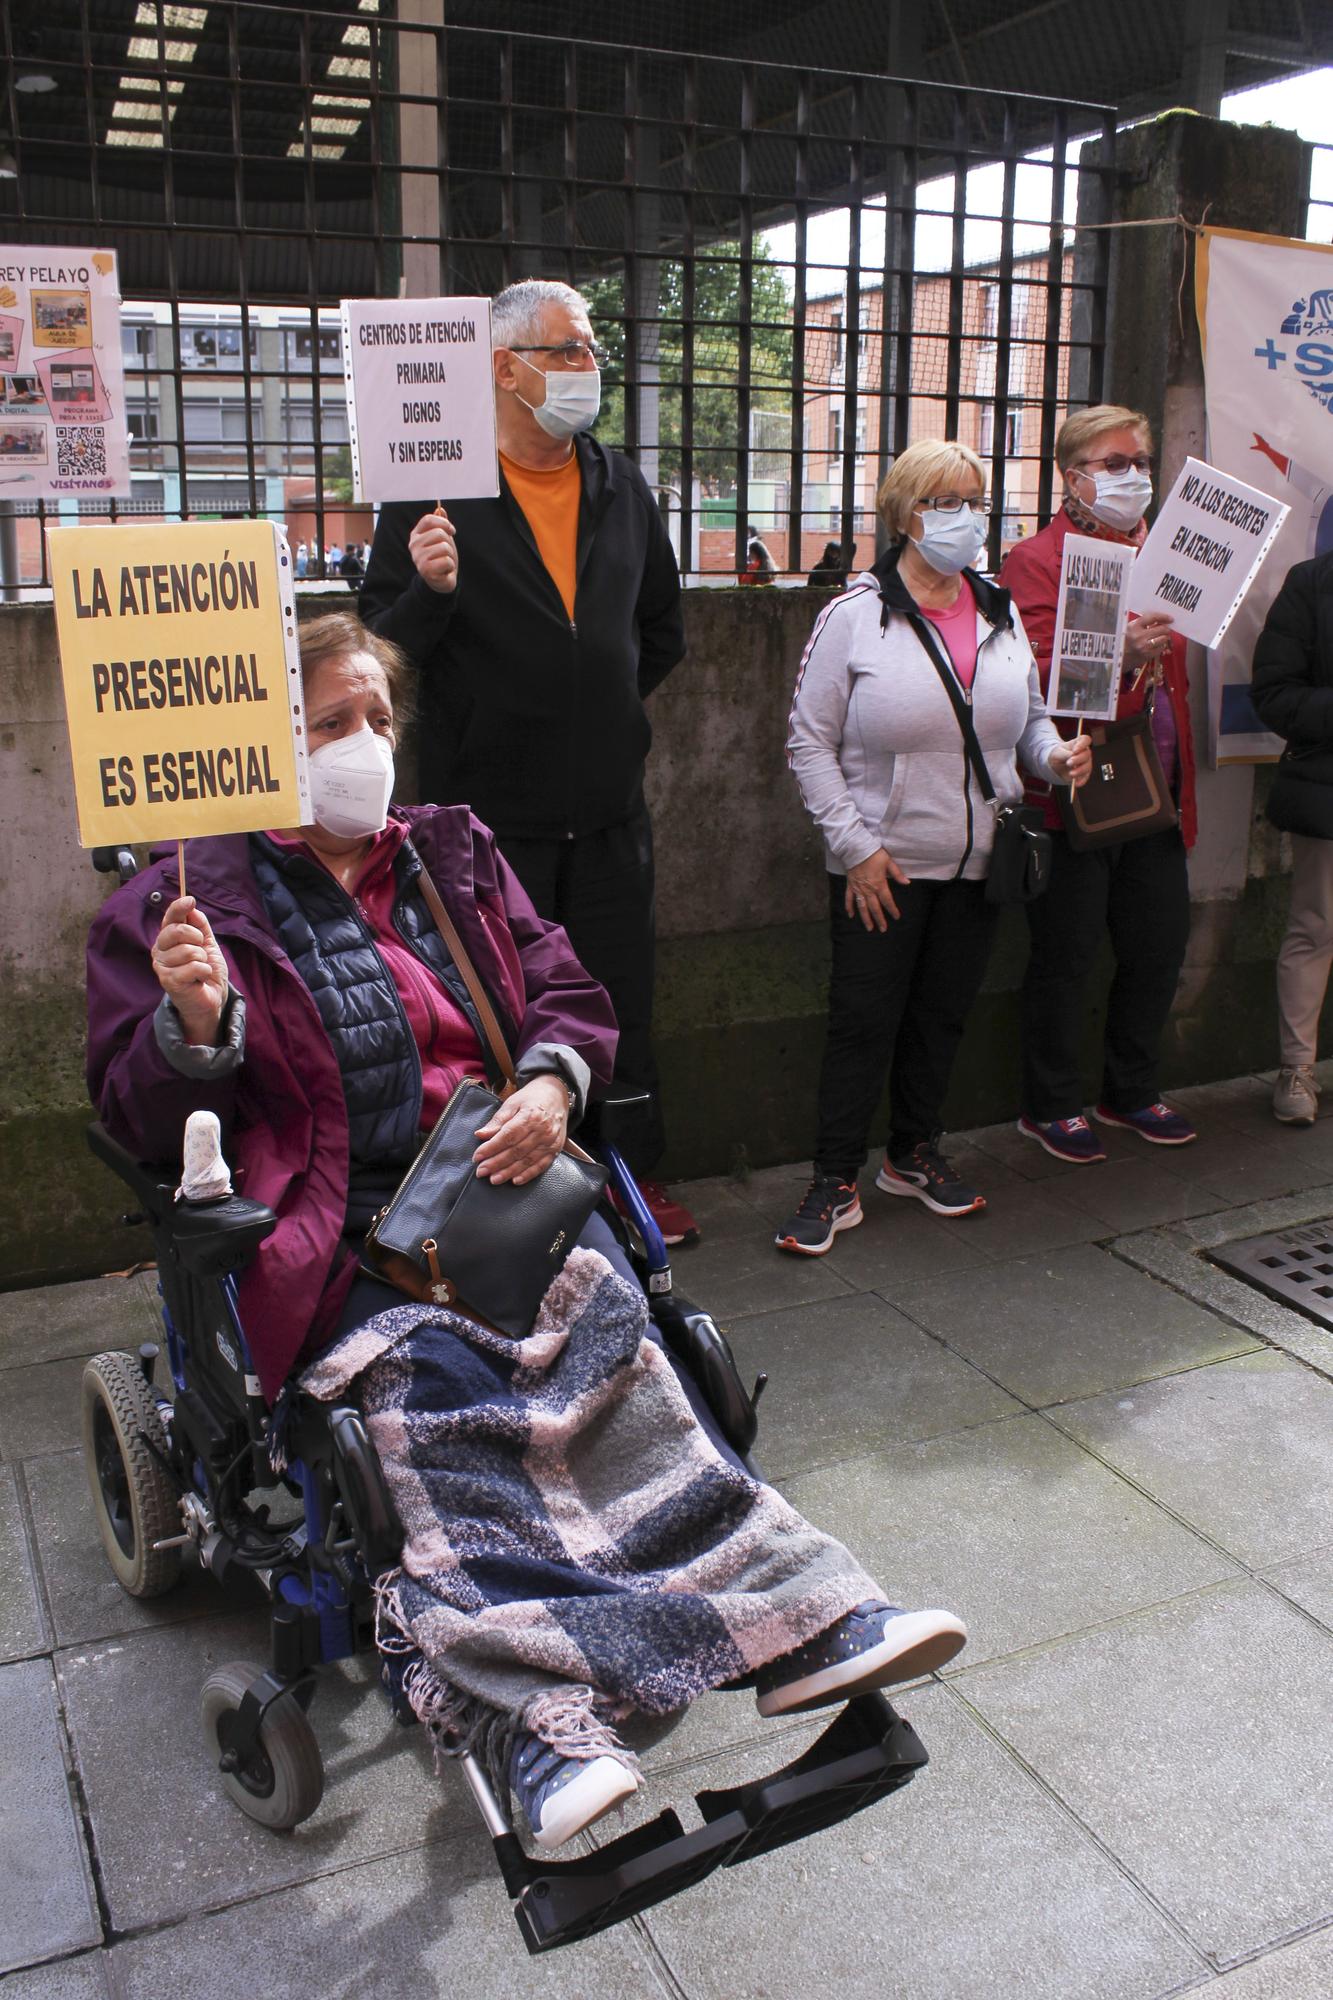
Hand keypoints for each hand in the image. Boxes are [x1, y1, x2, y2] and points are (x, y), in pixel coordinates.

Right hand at [152, 897, 228, 1045]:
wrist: (211, 998)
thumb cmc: (206, 971)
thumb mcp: (208, 944)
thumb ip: (200, 926)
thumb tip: (193, 908)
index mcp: (168, 939)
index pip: (170, 918)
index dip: (179, 907)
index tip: (190, 900)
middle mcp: (160, 950)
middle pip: (177, 931)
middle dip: (197, 938)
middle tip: (201, 951)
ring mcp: (162, 966)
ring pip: (188, 950)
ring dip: (202, 960)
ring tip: (200, 969)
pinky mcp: (168, 981)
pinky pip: (194, 967)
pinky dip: (204, 972)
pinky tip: (199, 979)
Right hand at [408, 509, 458, 593]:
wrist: (441, 580)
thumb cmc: (441, 557)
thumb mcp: (441, 539)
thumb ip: (440, 524)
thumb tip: (440, 509)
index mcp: (416, 535)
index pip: (428, 519)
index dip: (444, 523)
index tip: (452, 531)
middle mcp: (414, 545)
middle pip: (439, 533)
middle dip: (449, 543)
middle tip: (445, 553)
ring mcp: (418, 558)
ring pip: (444, 547)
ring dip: (450, 556)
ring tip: (444, 562)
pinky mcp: (425, 570)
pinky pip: (446, 561)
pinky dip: (450, 566)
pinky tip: (444, 570)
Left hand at [473, 1074, 569, 1184]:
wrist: (557, 1095)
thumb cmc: (531, 1099)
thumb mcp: (512, 1103)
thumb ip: (497, 1121)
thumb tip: (480, 1134)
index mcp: (530, 1116)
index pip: (508, 1136)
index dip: (491, 1148)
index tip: (477, 1157)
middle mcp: (542, 1130)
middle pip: (516, 1151)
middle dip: (496, 1163)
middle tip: (481, 1172)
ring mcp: (550, 1141)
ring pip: (527, 1160)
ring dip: (509, 1172)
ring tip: (494, 1179)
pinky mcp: (555, 1149)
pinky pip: (541, 1166)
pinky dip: (528, 1175)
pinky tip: (515, 1180)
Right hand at [844, 848, 910, 930]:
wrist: (856, 848)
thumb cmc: (874, 854)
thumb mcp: (889, 862)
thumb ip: (897, 874)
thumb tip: (907, 883)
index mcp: (879, 884)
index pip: (887, 900)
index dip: (892, 910)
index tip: (896, 917)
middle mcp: (868, 889)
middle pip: (875, 908)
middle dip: (879, 919)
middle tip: (883, 929)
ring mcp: (858, 888)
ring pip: (862, 907)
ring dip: (865, 918)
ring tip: (869, 928)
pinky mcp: (850, 885)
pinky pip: (849, 898)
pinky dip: (849, 907)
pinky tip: (850, 916)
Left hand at [1050, 734, 1092, 789]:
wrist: (1054, 765)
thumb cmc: (1057, 755)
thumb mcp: (1058, 752)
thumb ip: (1066, 753)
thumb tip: (1073, 755)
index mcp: (1079, 743)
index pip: (1086, 740)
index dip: (1082, 745)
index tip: (1075, 750)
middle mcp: (1085, 752)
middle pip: (1087, 754)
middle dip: (1078, 759)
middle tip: (1069, 763)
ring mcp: (1086, 763)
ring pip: (1088, 766)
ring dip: (1080, 770)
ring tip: (1071, 774)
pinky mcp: (1084, 774)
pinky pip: (1085, 777)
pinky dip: (1081, 781)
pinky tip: (1076, 783)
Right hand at [1123, 613, 1173, 671]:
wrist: (1119, 658)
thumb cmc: (1126, 640)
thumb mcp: (1130, 628)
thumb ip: (1143, 623)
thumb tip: (1161, 620)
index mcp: (1134, 626)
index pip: (1152, 617)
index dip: (1163, 617)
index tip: (1170, 618)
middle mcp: (1139, 636)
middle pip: (1161, 629)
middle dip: (1166, 629)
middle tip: (1165, 629)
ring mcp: (1144, 646)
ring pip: (1164, 639)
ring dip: (1165, 637)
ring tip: (1161, 637)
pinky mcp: (1147, 655)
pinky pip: (1161, 648)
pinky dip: (1162, 646)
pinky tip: (1157, 645)